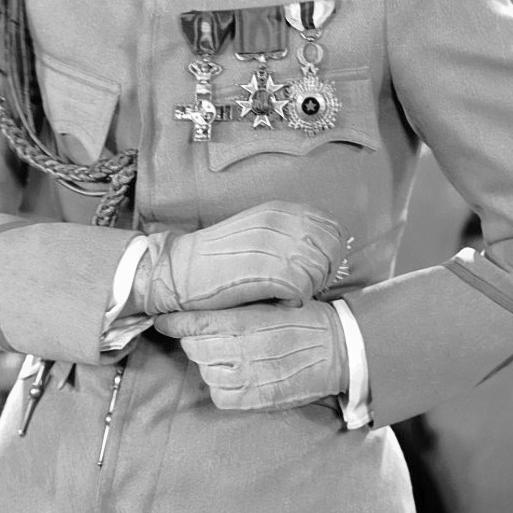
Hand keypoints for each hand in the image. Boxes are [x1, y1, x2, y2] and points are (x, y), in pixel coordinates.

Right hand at [135, 202, 344, 315]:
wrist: (180, 269)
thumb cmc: (219, 257)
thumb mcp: (257, 231)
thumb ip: (288, 233)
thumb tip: (322, 251)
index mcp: (281, 210)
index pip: (333, 228)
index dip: (333, 253)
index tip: (318, 270)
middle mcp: (280, 222)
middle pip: (331, 250)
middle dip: (325, 274)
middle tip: (306, 287)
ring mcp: (272, 245)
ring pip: (319, 271)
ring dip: (310, 288)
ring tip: (290, 295)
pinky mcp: (264, 270)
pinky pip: (301, 289)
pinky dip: (295, 300)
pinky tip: (280, 302)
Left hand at [155, 301, 347, 412]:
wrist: (341, 349)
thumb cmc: (307, 319)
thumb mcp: (273, 300)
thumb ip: (238, 305)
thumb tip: (203, 304)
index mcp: (246, 321)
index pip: (194, 323)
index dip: (174, 322)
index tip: (165, 320)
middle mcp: (243, 350)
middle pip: (194, 348)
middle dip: (195, 340)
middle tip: (207, 335)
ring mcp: (249, 378)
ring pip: (205, 372)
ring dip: (209, 363)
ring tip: (225, 355)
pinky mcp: (258, 399)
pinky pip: (220, 397)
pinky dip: (220, 388)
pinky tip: (232, 377)